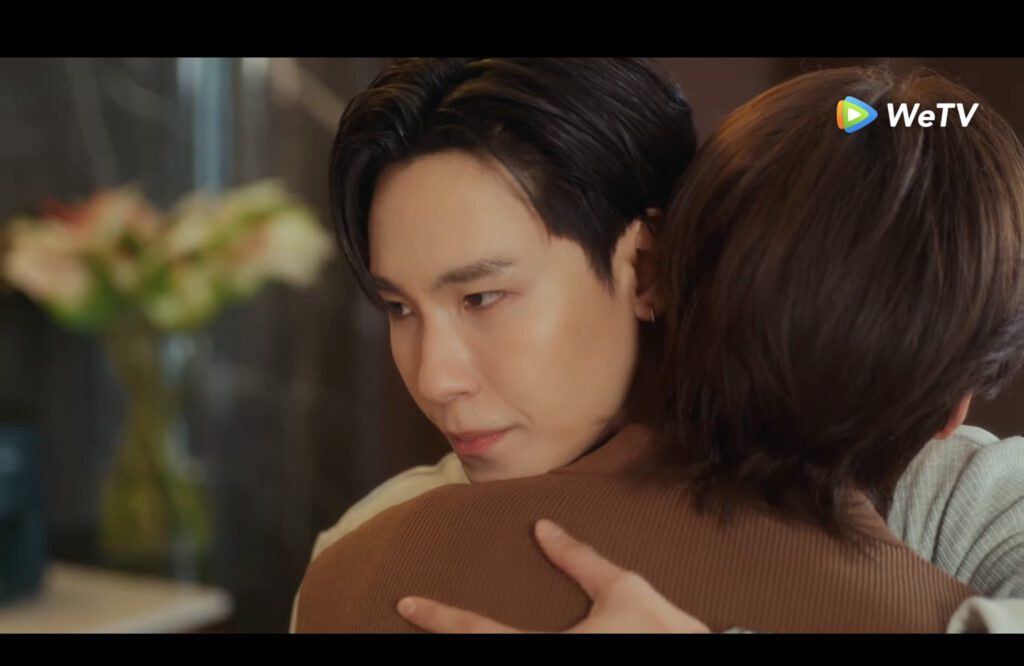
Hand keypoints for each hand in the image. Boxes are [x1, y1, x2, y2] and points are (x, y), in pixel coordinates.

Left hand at [395, 518, 710, 632]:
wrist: (701, 659)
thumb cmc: (663, 633)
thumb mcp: (623, 589)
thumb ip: (578, 559)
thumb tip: (542, 527)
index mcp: (548, 649)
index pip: (475, 632)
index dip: (437, 617)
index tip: (407, 604)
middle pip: (474, 659)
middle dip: (444, 641)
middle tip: (413, 618)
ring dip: (466, 651)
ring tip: (445, 632)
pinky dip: (493, 654)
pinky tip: (486, 642)